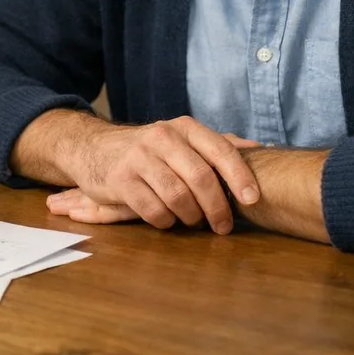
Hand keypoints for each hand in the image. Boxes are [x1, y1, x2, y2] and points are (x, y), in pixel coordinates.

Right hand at [59, 117, 261, 233]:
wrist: (93, 148)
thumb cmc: (147, 150)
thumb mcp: (181, 139)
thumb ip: (217, 145)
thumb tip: (259, 150)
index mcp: (183, 128)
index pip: (220, 150)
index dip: (240, 177)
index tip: (253, 200)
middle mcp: (162, 137)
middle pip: (200, 178)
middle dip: (217, 207)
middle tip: (223, 226)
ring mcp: (138, 158)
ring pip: (178, 197)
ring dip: (191, 217)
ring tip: (193, 222)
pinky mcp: (120, 180)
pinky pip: (153, 210)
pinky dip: (165, 221)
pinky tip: (167, 219)